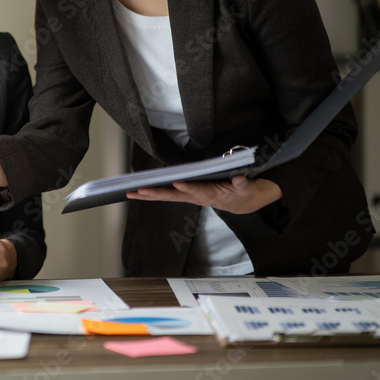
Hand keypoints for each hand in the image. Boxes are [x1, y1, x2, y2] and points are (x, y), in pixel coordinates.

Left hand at [126, 175, 282, 214]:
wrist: (243, 202)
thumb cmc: (245, 193)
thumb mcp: (248, 188)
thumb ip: (244, 183)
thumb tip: (239, 177)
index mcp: (213, 194)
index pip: (199, 190)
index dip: (189, 188)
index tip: (177, 184)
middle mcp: (198, 197)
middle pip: (175, 196)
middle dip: (157, 193)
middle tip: (140, 191)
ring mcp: (191, 196)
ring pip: (167, 196)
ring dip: (149, 194)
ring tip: (130, 193)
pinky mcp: (187, 194)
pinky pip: (167, 194)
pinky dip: (153, 193)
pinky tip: (138, 192)